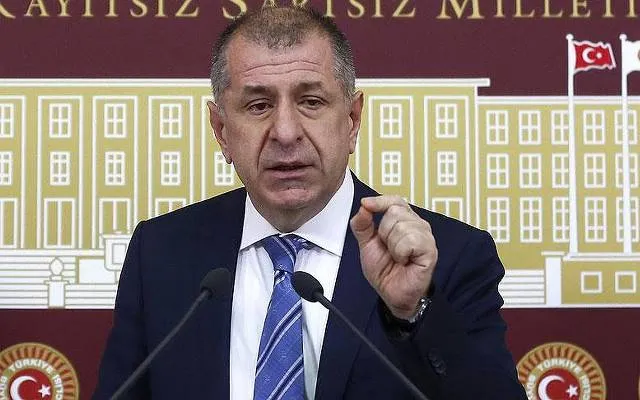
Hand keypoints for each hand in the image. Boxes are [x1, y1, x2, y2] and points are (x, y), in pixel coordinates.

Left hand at [350, 196, 436, 319]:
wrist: (391, 293)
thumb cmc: (384, 270)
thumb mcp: (366, 244)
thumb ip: (362, 225)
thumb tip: (363, 207)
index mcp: (404, 220)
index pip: (395, 201)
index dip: (380, 201)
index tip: (366, 205)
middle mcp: (417, 225)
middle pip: (395, 212)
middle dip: (384, 232)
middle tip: (388, 249)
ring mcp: (426, 236)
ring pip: (401, 226)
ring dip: (392, 246)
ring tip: (397, 257)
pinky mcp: (430, 250)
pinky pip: (410, 241)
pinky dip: (401, 253)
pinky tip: (404, 261)